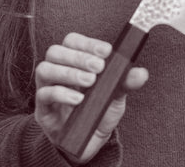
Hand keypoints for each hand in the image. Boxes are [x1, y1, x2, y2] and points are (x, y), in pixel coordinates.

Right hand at [34, 32, 148, 163]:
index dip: (87, 43)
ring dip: (68, 72)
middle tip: (98, 67)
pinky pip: (43, 95)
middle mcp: (58, 71)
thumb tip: (141, 73)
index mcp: (73, 62)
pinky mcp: (43, 109)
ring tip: (89, 81)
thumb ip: (125, 82)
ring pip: (44, 69)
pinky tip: (77, 99)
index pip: (73, 41)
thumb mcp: (114, 96)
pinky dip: (61, 93)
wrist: (90, 143)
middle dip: (78, 56)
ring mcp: (48, 89)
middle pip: (55, 51)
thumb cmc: (99, 113)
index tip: (106, 51)